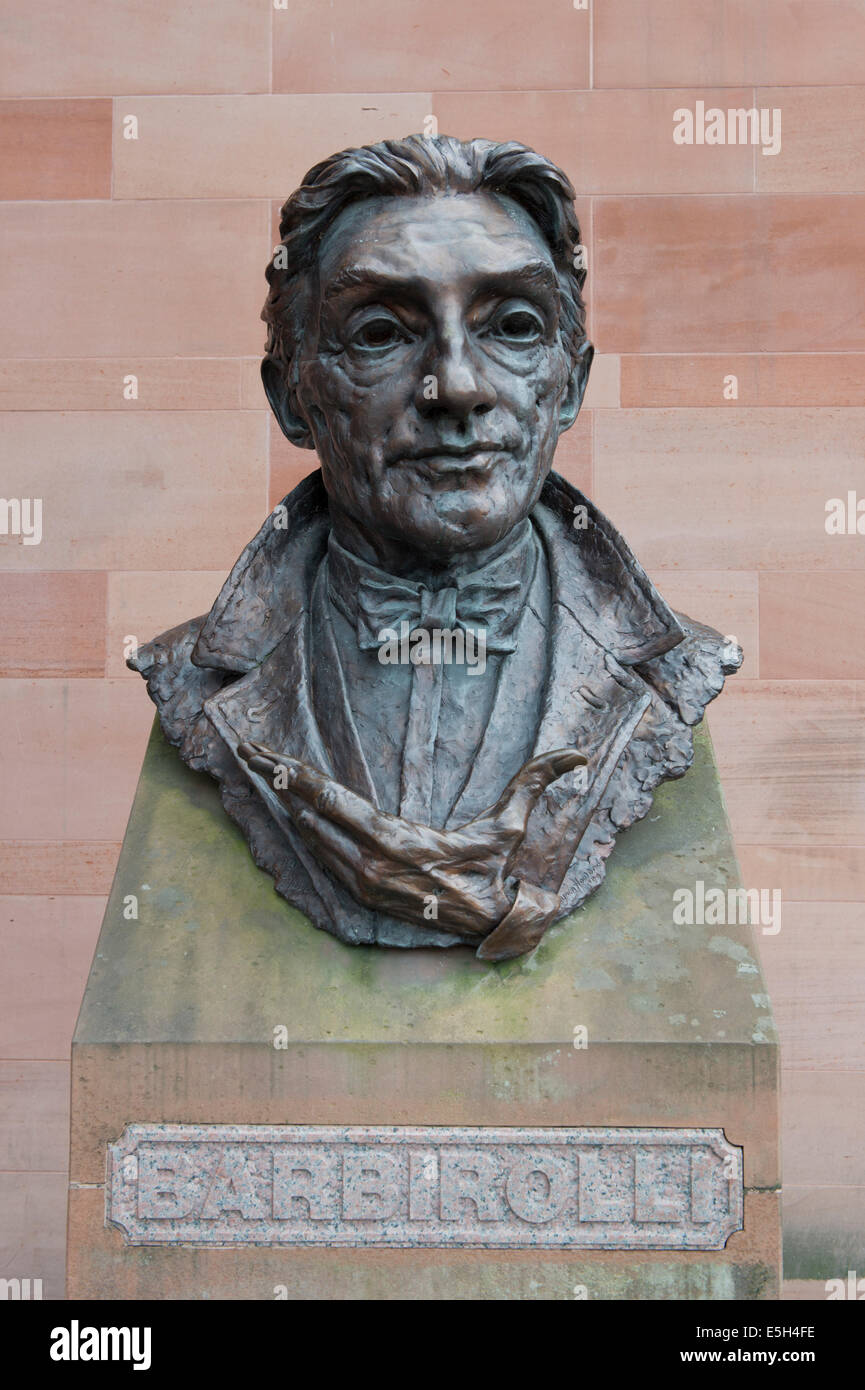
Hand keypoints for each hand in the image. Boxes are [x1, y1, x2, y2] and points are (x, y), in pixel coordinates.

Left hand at [237, 742, 585, 941]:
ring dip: (284, 802)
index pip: (331, 800)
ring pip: (308, 835)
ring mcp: (360, 883)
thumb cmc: (496, 870)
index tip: (263, 752)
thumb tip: (578, 752)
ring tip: (258, 770)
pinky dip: (301, 830)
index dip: (294, 774)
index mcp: (396, 841)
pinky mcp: (360, 896)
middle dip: (274, 778)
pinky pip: (319, 857)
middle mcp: (369, 863)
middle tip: (242, 748)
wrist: (487, 926)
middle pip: (309, 812)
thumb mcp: (512, 824)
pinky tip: (288, 811)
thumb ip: (538, 780)